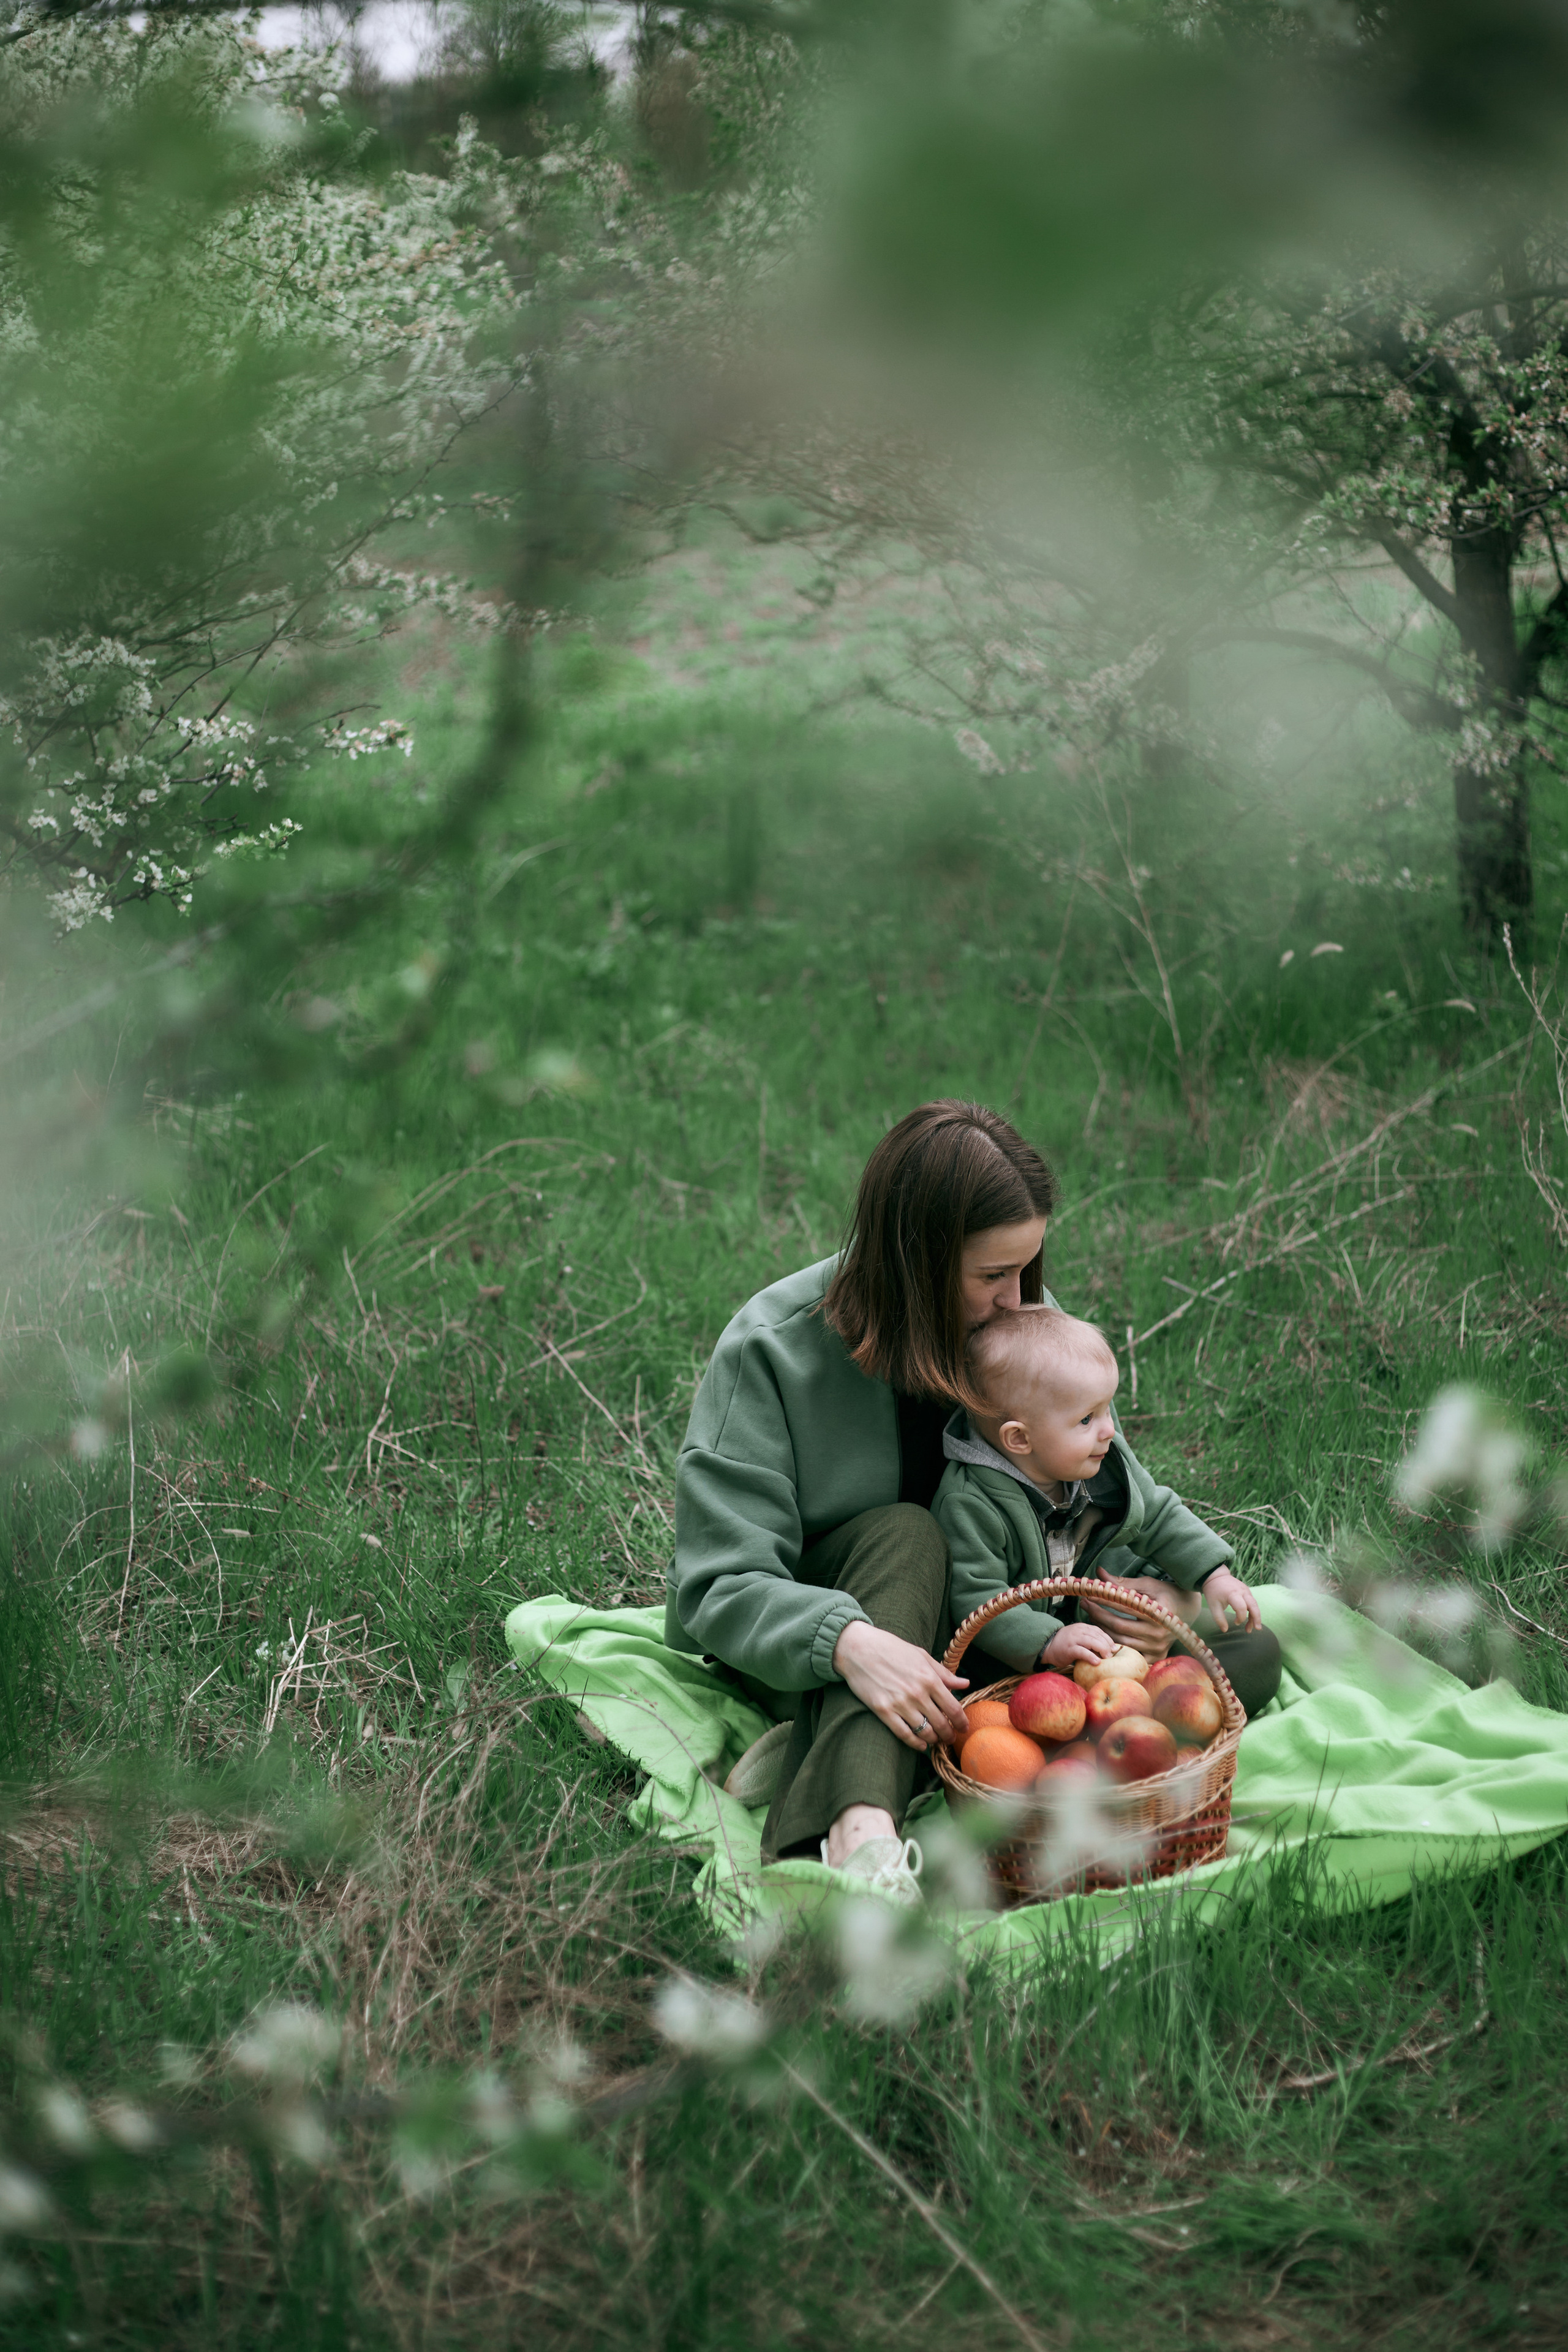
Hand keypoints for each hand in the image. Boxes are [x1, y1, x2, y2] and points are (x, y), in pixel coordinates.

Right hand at [833, 1620, 968, 1749]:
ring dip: (933, 1739)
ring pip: (924, 1732)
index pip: (953, 1708)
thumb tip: (965, 1683)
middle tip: (950, 1738)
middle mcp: (917, 1693)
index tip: (964, 1727)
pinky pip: (904, 1734)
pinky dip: (915, 1743)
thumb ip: (943, 1673)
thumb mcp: (921, 1655)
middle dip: (949, 1734)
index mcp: (929, 1678)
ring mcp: (900, 1703)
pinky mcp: (883, 1711)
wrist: (858, 1648)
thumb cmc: (890, 1648)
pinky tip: (921, 1745)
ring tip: (935, 1739)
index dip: (961, 1722)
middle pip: (941, 1723)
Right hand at [1041, 1623, 1117, 1669]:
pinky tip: (1097, 1662)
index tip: (1114, 1648)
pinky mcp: (1069, 1649)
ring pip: (1092, 1642)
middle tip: (1111, 1655)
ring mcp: (1073, 1639)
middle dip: (1107, 1645)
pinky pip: (1082, 1651)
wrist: (1047, 1647)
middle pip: (1097, 1636)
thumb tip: (1106, 1649)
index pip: (1099, 1631)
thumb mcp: (1078, 1638)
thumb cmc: (1065, 1645)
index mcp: (1082, 1627)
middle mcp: (1079, 1631)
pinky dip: (1091, 1656)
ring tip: (1107, 1658)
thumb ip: (1089, 1640)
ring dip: (1102, 1650)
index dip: (1108, 1639)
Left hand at [1080, 1578, 1197, 1660]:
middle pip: (1118, 1626)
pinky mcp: (1156, 1656)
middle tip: (1084, 1604)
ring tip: (1091, 1615)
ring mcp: (1157, 1647)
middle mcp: (1159, 1632)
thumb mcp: (1147, 1584)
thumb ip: (1123, 1582)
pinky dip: (1115, 1644)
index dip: (1104, 1599)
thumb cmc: (1166, 1594)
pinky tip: (1104, 1633)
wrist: (1188, 1610)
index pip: (1124, 1606)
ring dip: (1102, 1629)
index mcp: (1158, 1613)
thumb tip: (1099, 1573)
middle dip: (1098, 1614)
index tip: (1088, 1594)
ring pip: (1120, 1640)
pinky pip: (1129, 1653)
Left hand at [1201, 1569, 1261, 1631]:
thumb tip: (1225, 1630)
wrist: (1215, 1577)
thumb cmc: (1213, 1592)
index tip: (1235, 1623)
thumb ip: (1219, 1618)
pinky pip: (1252, 1602)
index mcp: (1233, 1594)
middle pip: (1253, 1605)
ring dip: (1255, 1616)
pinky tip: (1249, 1619)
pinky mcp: (1247, 1591)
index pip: (1241, 1608)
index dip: (1240, 1618)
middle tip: (1257, 1629)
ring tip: (1251, 1628)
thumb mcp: (1213, 1605)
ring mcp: (1246, 1590)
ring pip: (1255, 1604)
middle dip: (1257, 1618)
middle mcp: (1242, 1591)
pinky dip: (1253, 1611)